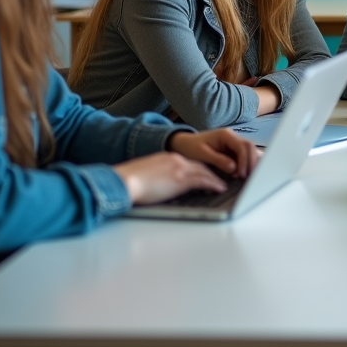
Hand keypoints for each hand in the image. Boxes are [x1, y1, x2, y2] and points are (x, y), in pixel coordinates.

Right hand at [113, 153, 227, 205]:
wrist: (124, 180)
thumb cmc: (128, 182)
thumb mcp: (146, 175)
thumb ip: (157, 177)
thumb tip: (159, 186)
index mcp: (166, 158)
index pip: (187, 162)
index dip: (198, 169)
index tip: (205, 174)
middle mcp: (175, 160)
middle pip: (199, 165)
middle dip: (210, 172)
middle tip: (219, 179)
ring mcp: (179, 168)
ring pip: (204, 171)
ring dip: (215, 179)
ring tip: (222, 185)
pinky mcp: (180, 178)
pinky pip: (203, 180)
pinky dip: (213, 184)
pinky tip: (219, 188)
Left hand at [168, 128, 258, 178]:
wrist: (184, 144)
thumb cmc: (191, 147)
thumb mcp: (202, 154)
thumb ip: (218, 160)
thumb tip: (233, 168)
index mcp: (225, 135)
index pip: (242, 146)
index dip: (244, 161)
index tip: (241, 174)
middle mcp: (232, 137)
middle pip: (250, 147)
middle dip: (251, 162)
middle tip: (247, 177)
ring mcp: (233, 144)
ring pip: (249, 151)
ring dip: (250, 164)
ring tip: (248, 177)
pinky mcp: (232, 151)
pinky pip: (244, 156)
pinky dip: (246, 164)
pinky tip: (246, 173)